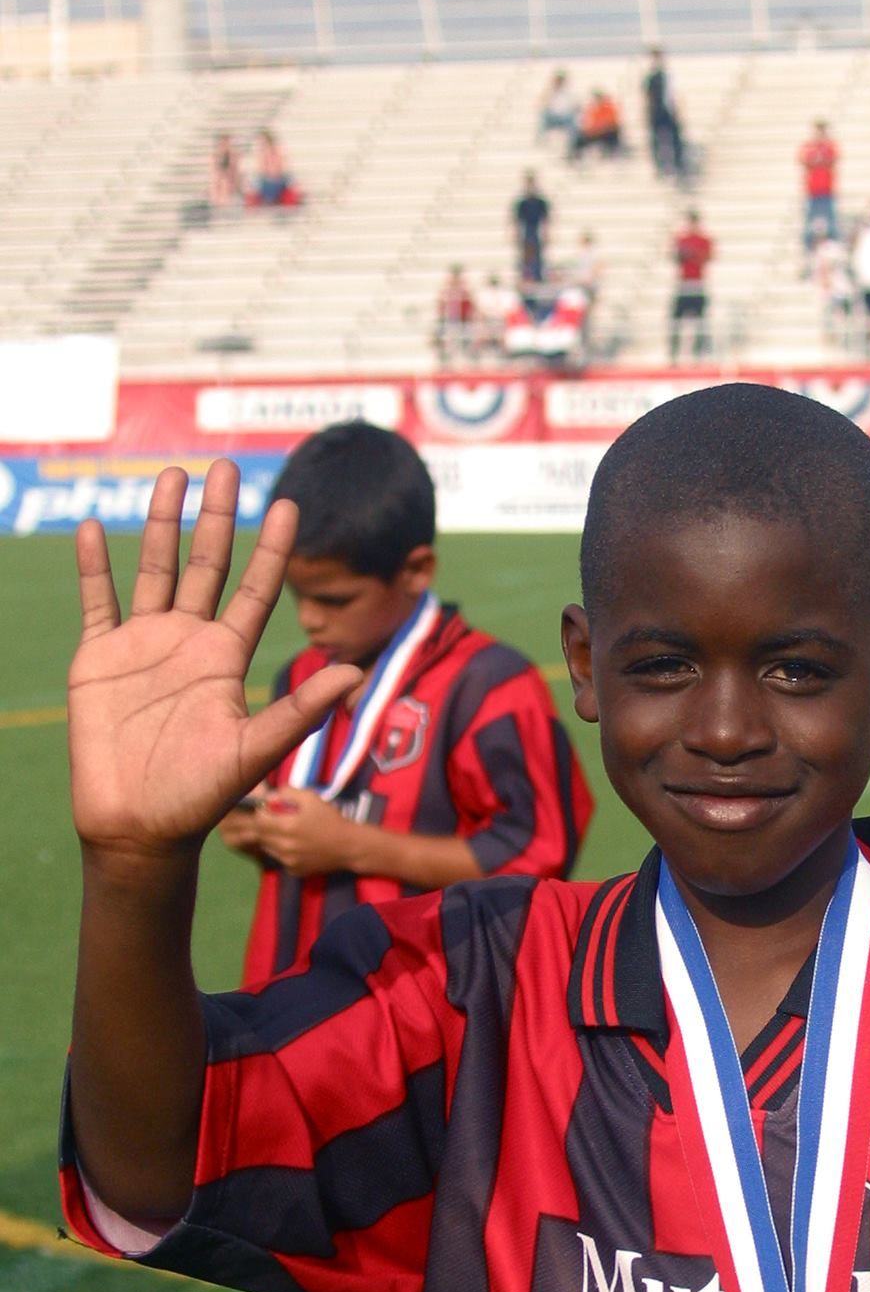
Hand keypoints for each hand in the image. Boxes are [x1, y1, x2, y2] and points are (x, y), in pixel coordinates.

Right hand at [69, 462, 359, 860]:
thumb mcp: (256, 748)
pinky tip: (96, 529)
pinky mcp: (99, 658)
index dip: (273, 549)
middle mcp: (189, 641)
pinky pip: (98, 601)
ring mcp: (143, 645)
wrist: (139, 826)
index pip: (255, 589)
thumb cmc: (201, 795)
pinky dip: (95, 566)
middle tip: (226, 466)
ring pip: (156, 569)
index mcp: (227, 657)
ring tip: (172, 476)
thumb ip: (300, 710)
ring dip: (162, 524)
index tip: (290, 504)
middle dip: (217, 516)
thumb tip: (353, 674)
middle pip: (206, 564)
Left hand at [255, 789, 363, 877]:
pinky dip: (282, 852)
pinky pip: (279, 859)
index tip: (271, 810)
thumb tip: (270, 796)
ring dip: (271, 839)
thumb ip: (288, 793)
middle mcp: (284, 846)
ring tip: (287, 833)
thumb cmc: (331, 819)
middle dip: (265, 826)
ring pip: (267, 848)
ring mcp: (288, 860)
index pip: (259, 820)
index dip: (262, 813)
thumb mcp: (312, 798)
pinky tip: (297, 846)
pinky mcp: (293, 870)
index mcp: (287, 826)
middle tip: (278, 821)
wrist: (349, 846)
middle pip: (260, 835)